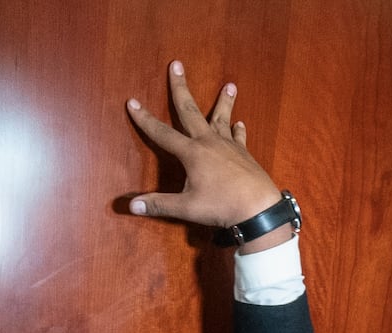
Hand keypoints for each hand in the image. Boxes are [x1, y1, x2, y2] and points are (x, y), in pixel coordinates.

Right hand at [126, 60, 284, 235]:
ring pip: (222, 118)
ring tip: (231, 85)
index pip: (161, 133)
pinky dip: (238, 130)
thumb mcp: (186, 208)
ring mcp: (229, 145)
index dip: (144, 119)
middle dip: (180, 87)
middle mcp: (209, 142)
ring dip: (224, 101)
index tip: (132, 102)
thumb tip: (132, 206)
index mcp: (192, 153)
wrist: (259, 208)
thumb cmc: (221, 207)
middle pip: (190, 110)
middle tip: (177, 64)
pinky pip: (239, 137)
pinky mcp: (244, 153)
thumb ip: (159, 205)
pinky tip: (240, 124)